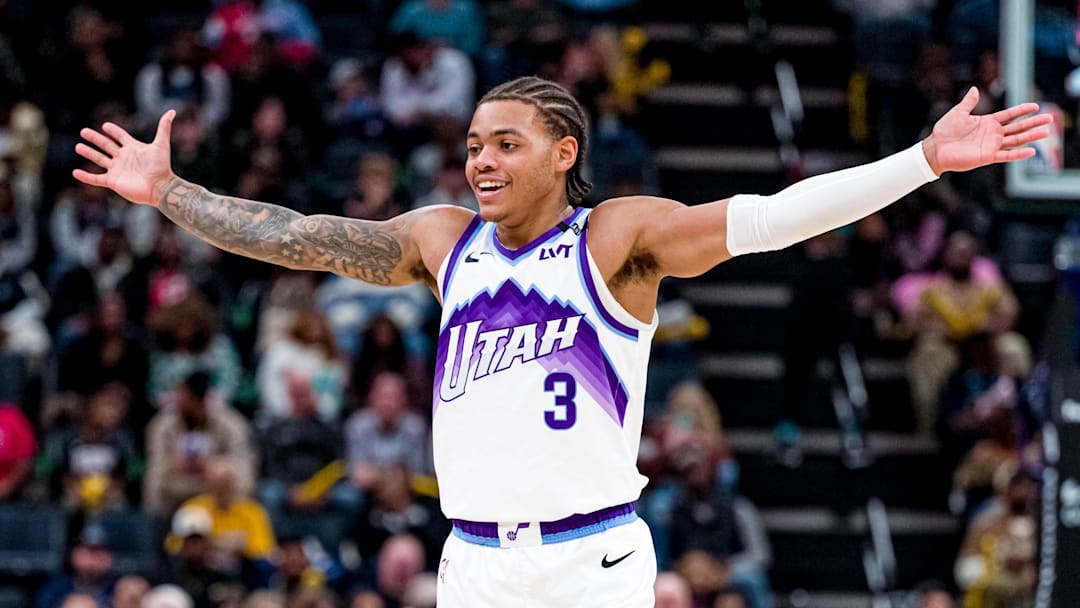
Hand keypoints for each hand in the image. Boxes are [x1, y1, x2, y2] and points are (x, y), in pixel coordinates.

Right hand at [73, 111, 177, 205]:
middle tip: (83, 132)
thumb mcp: (161, 144)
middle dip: (95, 139)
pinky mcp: (113, 182)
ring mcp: (118, 170)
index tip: (105, 125)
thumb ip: (164, 127)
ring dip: (89, 153)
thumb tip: (172, 111)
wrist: (160, 186)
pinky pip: (96, 179)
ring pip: (99, 159)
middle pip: (106, 146)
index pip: (121, 137)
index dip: (114, 131)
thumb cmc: (161, 166)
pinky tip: (76, 172)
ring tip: (78, 146)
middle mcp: (124, 158)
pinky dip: (86, 177)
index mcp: (133, 148)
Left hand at [922, 87, 1053, 174]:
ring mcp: (991, 146)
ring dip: (1031, 136)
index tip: (1036, 106)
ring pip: (1016, 140)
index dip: (1022, 110)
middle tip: (1050, 118)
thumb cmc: (944, 131)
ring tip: (1046, 132)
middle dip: (1033, 123)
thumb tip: (975, 89)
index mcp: (987, 122)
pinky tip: (1031, 151)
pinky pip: (1006, 155)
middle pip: (1018, 127)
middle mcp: (992, 134)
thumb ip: (968, 102)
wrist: (935, 148)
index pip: (1010, 115)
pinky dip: (1018, 154)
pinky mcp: (987, 157)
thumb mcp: (958, 113)